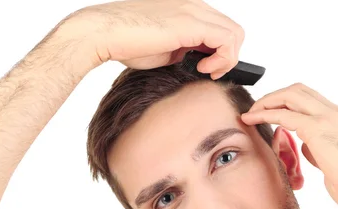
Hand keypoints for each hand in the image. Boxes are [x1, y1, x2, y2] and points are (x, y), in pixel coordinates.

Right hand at [60, 0, 243, 77]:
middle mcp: (193, 5)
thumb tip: (199, 63)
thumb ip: (185, 51)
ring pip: (235, 33)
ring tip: (207, 71)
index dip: (221, 52)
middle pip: (233, 30)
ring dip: (227, 59)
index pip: (221, 28)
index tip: (208, 69)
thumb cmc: (125, 42)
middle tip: (210, 73)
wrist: (103, 34)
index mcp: (187, 9)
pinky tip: (204, 69)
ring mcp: (193, 11)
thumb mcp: (165, 48)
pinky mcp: (190, 23)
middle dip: (228, 56)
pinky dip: (222, 59)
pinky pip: (227, 39)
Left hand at [241, 83, 337, 208]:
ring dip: (267, 101)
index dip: (287, 102)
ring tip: (251, 113)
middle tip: (257, 109)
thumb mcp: (335, 164)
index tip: (271, 112)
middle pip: (298, 90)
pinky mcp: (317, 129)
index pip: (310, 100)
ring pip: (290, 95)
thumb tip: (308, 149)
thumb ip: (320, 152)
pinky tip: (251, 119)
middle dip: (274, 97)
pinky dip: (264, 114)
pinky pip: (284, 114)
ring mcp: (327, 118)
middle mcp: (335, 113)